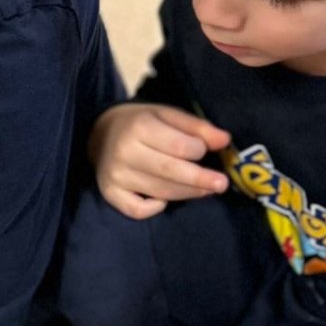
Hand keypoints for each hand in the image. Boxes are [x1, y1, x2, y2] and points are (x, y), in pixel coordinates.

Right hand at [88, 103, 231, 218]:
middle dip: (201, 180)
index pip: (179, 147)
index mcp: (140, 127)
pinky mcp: (109, 194)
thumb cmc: (142, 123)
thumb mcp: (168, 115)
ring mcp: (116, 176)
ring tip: (205, 190)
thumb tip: (225, 141)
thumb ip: (197, 127)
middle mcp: (125, 152)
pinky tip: (165, 200)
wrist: (101, 133)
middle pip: (171, 172)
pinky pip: (137, 211)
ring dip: (187, 193)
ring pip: (160, 192)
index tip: (205, 151)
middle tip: (222, 185)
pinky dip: (155, 208)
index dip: (199, 151)